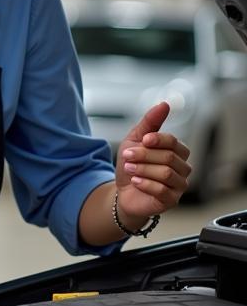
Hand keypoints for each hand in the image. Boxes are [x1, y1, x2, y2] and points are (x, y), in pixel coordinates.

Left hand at [115, 101, 191, 223]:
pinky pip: (162, 190)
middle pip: (168, 157)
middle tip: (127, 157)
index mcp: (176, 151)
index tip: (142, 141)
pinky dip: (144, 183)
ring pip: (166, 173)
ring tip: (129, 169)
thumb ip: (150, 122)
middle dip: (143, 155)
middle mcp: (183, 168)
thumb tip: (165, 104)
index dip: (156, 140)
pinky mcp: (172, 200)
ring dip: (142, 169)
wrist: (122, 191)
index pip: (173, 141)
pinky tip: (135, 182)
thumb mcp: (135, 140)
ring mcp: (179, 185)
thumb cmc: (132, 164)